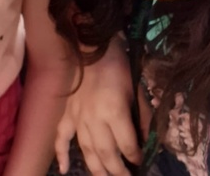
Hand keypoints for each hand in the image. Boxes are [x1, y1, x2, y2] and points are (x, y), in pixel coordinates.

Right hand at [55, 38, 141, 174]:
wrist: (90, 45)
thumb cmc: (117, 64)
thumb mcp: (136, 88)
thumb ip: (143, 115)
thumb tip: (149, 139)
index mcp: (114, 111)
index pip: (127, 144)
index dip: (136, 156)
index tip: (142, 162)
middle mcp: (94, 119)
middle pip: (107, 154)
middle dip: (119, 170)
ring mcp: (78, 118)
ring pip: (87, 151)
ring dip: (98, 169)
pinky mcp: (67, 113)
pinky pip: (61, 137)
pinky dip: (61, 154)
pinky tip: (64, 169)